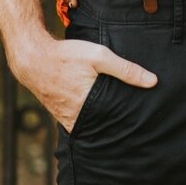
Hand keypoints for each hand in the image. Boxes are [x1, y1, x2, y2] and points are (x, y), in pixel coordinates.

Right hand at [9, 32, 155, 132]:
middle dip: (117, 129)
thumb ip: (126, 70)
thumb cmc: (66, 55)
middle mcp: (76, 118)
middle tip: (135, 129)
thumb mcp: (99, 56)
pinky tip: (99, 116)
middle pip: (103, 129)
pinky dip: (89, 121)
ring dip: (103, 126)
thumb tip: (153, 81)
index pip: (115, 125)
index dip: (128, 126)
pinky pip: (78, 123)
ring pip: (91, 127)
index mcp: (89, 108)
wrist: (32, 57)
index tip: (142, 128)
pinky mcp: (60, 115)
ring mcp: (66, 119)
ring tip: (120, 125)